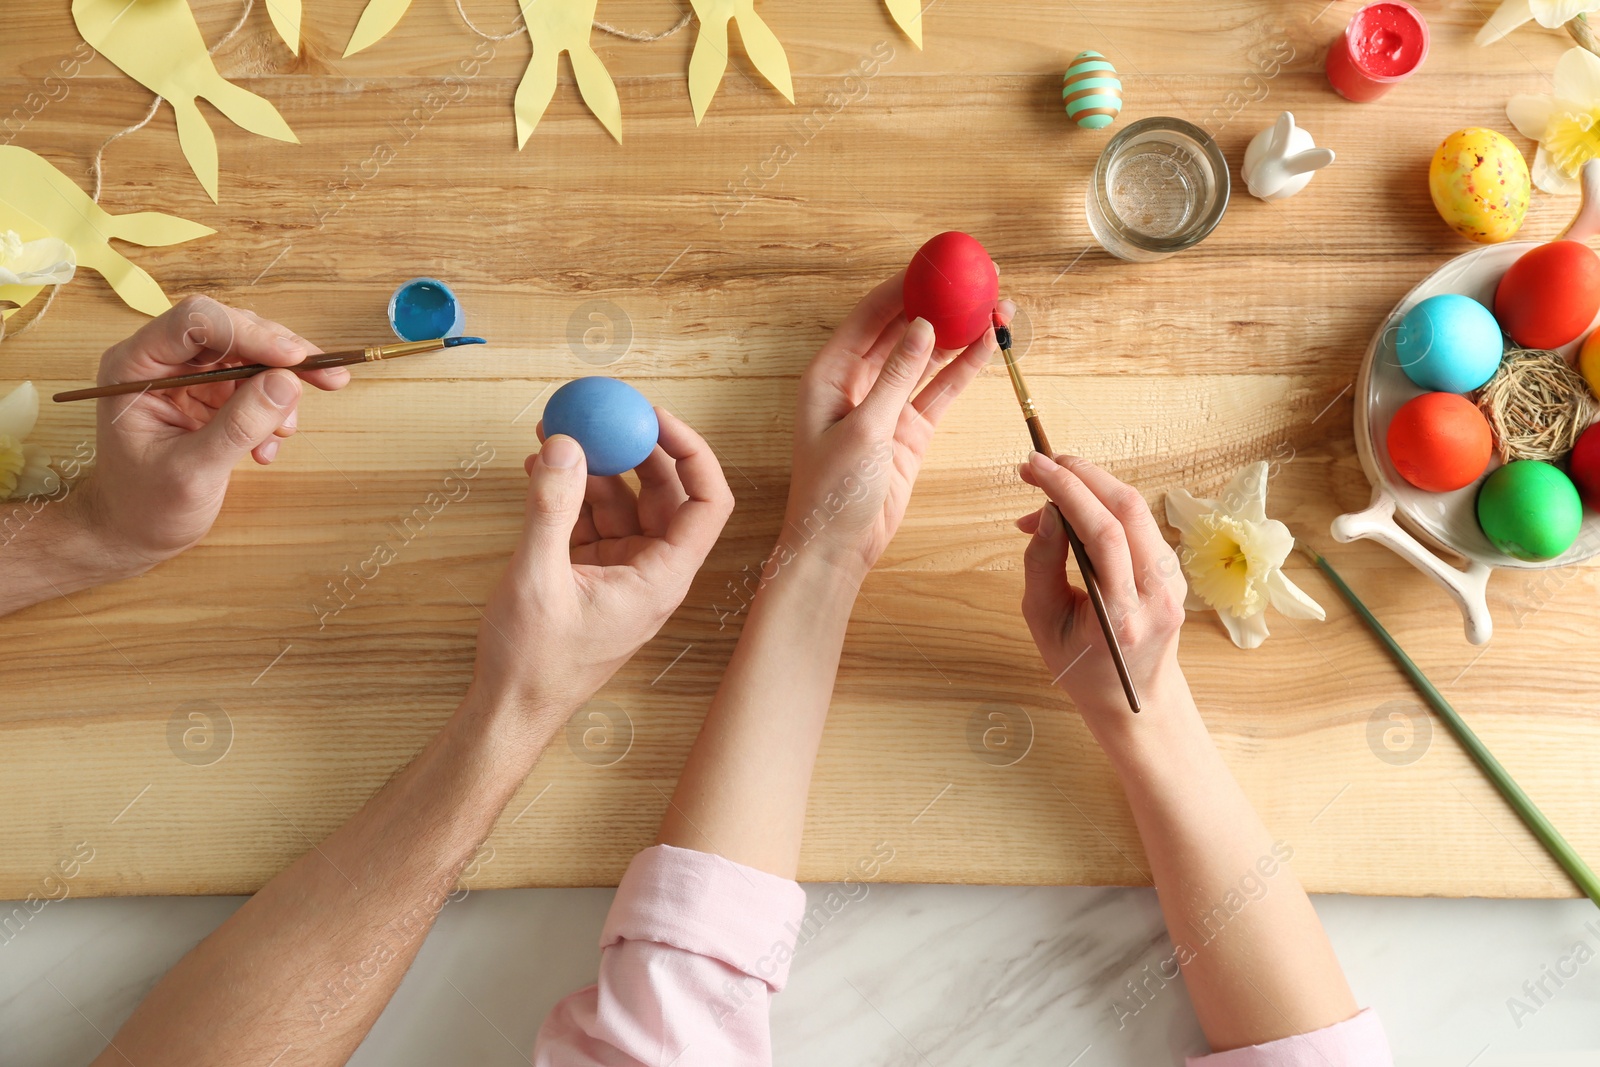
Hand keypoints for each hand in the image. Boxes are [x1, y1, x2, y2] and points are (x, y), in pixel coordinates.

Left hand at [75, 296, 347, 576]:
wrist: (135, 533)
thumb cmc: (146, 506)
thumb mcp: (193, 471)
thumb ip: (239, 425)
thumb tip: (288, 382)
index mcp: (136, 367)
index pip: (196, 322)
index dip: (250, 333)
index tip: (297, 359)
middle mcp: (161, 361)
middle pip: (231, 330)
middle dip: (281, 354)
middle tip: (329, 379)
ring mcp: (188, 376)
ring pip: (250, 353)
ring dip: (282, 386)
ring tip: (285, 433)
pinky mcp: (211, 395)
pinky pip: (256, 383)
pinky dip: (274, 410)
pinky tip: (267, 448)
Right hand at [469, 410, 733, 729]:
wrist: (510, 710)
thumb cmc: (534, 663)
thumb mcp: (537, 577)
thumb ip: (551, 507)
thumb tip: (566, 444)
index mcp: (662, 578)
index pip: (707, 501)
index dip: (690, 450)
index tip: (649, 415)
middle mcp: (652, 571)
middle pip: (665, 493)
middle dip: (633, 448)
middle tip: (599, 413)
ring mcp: (623, 572)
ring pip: (624, 502)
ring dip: (593, 467)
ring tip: (552, 434)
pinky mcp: (594, 574)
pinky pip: (592, 520)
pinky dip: (570, 494)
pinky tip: (538, 470)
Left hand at [785, 271, 1007, 579]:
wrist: (836, 549)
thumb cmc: (832, 492)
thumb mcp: (865, 429)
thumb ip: (896, 377)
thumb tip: (923, 326)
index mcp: (828, 374)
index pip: (870, 315)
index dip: (905, 286)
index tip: (939, 263)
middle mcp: (855, 383)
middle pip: (902, 330)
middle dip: (939, 304)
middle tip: (976, 280)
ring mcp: (885, 405)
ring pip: (926, 359)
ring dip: (958, 334)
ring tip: (995, 307)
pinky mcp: (908, 430)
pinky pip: (938, 391)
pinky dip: (962, 371)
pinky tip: (988, 346)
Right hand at [1017, 453, 1189, 730]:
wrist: (1134, 700)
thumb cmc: (1082, 668)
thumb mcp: (1043, 621)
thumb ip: (1042, 563)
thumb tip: (1046, 510)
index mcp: (1122, 615)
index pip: (1102, 534)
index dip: (1067, 491)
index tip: (1033, 468)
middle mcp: (1157, 593)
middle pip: (1127, 509)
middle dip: (1082, 475)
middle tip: (1041, 465)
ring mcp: (1173, 581)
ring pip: (1136, 509)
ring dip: (1091, 487)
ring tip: (1049, 488)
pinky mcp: (1173, 570)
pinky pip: (1139, 523)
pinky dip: (1103, 506)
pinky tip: (1073, 511)